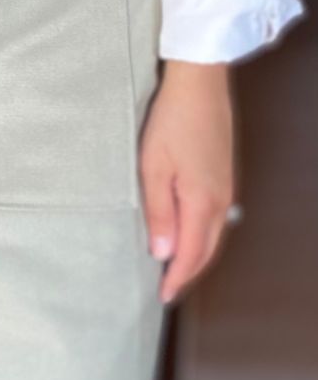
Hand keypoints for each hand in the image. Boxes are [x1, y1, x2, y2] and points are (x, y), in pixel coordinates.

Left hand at [139, 61, 236, 302]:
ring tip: (174, 265)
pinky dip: (202, 234)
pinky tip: (188, 232)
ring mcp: (226, 187)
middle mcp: (220, 200)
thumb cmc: (171, 121)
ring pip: (214, 234)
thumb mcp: (153, 166)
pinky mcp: (224, 175)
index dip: (177, 278)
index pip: (191, 254)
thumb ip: (159, 211)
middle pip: (207, 249)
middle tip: (167, 287)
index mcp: (201, 201)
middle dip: (188, 271)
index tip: (162, 296)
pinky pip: (215, 217)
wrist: (199, 84)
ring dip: (196, 253)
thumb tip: (162, 253)